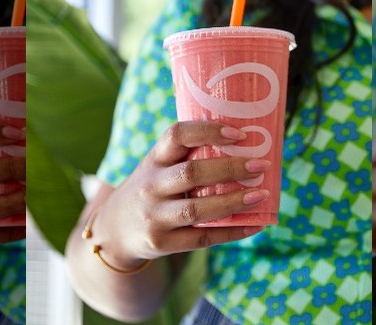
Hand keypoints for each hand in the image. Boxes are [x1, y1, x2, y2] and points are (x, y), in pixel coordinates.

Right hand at [88, 121, 270, 269]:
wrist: (114, 230)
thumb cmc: (151, 190)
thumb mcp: (157, 167)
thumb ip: (188, 157)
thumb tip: (246, 146)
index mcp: (153, 160)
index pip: (176, 136)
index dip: (208, 131)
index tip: (238, 134)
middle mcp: (151, 186)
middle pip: (192, 173)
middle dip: (230, 168)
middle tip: (261, 165)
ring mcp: (154, 216)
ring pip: (197, 209)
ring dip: (233, 202)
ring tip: (261, 195)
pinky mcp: (161, 243)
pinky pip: (202, 239)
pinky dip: (232, 232)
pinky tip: (255, 225)